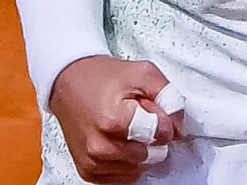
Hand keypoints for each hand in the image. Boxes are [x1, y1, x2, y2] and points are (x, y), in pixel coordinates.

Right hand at [49, 56, 184, 183]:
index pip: (160, 135)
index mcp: (112, 120)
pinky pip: (123, 177)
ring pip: (138, 168)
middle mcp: (99, 146)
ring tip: (124, 126)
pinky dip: (126, 161)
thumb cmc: (102, 77)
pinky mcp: (88, 171)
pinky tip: (117, 141)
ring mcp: (92, 161)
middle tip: (134, 115)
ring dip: (138, 149)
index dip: (161, 119)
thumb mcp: (141, 73)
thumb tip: (178, 125)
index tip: (149, 108)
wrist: (67, 82)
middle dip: (149, 135)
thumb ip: (168, 95)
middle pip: (150, 154)